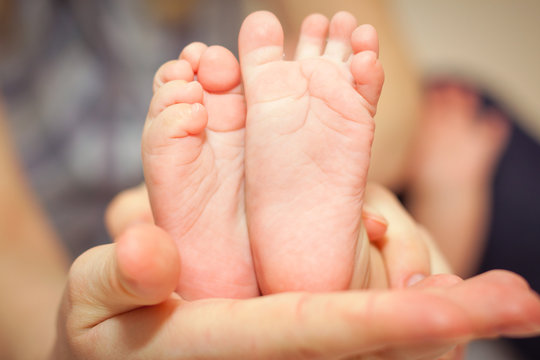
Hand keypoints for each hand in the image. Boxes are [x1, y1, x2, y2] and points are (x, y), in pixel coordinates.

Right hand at [53, 211, 539, 358]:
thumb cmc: (103, 336)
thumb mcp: (91, 303)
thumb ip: (115, 276)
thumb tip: (148, 244)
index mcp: (227, 344)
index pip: (318, 331)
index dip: (387, 323)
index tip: (455, 309)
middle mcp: (273, 356)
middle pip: (374, 350)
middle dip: (449, 326)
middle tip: (520, 301)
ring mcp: (287, 356)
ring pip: (377, 350)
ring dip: (440, 318)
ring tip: (493, 294)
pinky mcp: (290, 348)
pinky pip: (354, 338)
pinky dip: (407, 316)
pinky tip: (417, 280)